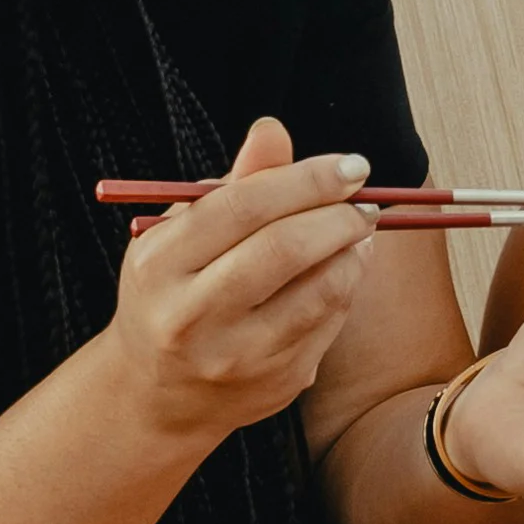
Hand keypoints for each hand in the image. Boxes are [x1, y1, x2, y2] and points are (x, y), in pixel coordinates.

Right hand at [109, 116, 373, 445]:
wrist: (157, 394)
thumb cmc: (175, 292)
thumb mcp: (180, 236)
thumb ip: (232, 185)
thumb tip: (272, 129)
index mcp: (160, 265)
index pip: (243, 207)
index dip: (307, 180)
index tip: (352, 166)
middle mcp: (191, 316)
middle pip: (284, 249)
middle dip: (339, 216)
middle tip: (365, 201)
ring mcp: (236, 357)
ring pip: (320, 291)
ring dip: (354, 252)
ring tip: (358, 232)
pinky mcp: (276, 383)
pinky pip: (331, 323)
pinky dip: (347, 287)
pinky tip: (344, 268)